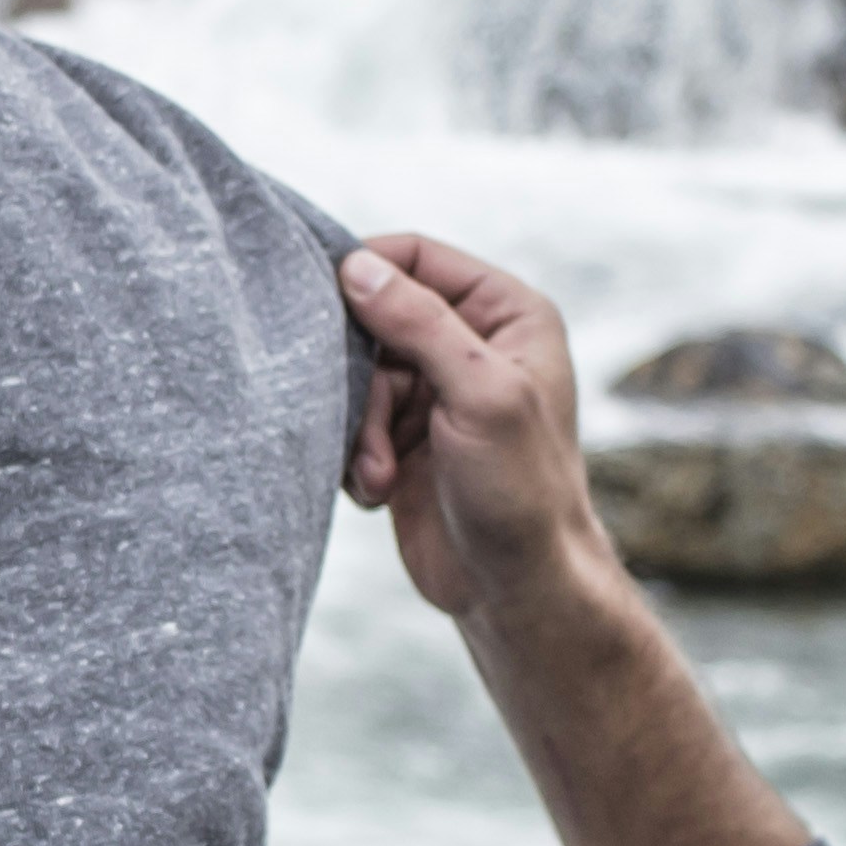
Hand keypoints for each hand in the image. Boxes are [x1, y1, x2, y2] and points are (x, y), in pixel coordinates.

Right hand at [338, 235, 619, 623]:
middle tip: (365, 420)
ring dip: (358, 426)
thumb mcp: (479, 394)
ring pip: (357, 376)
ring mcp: (436, 393)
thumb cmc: (520, 491)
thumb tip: (356, 265)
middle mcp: (471, 345)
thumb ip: (420, 322)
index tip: (325, 307)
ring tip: (380, 473)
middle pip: (375, 318)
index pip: (417, 257)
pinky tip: (380, 489)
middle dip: (358, 373)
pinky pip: (352, 421)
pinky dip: (356, 455)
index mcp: (507, 314)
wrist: (515, 588)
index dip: (367, 274)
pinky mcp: (405, 438)